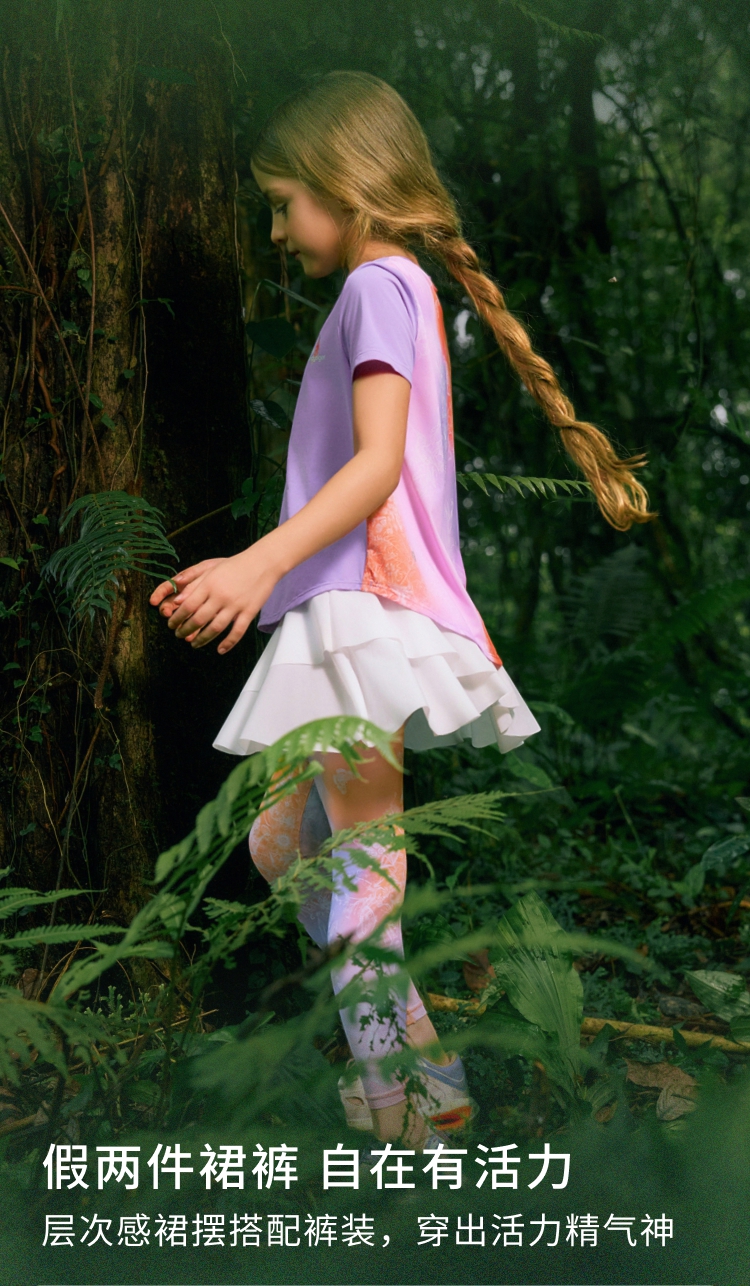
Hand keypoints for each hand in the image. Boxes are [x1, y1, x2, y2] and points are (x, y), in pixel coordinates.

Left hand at [149, 548, 277, 652]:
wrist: (262, 562)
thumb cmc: (236, 565)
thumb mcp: (211, 569)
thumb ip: (194, 584)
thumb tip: (177, 601)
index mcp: (209, 584)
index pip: (187, 606)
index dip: (177, 618)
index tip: (171, 624)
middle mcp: (220, 596)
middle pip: (198, 619)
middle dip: (185, 630)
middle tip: (179, 635)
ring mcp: (236, 605)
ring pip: (215, 628)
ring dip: (202, 639)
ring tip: (194, 644)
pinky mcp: (249, 611)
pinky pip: (237, 632)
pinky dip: (228, 643)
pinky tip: (220, 649)